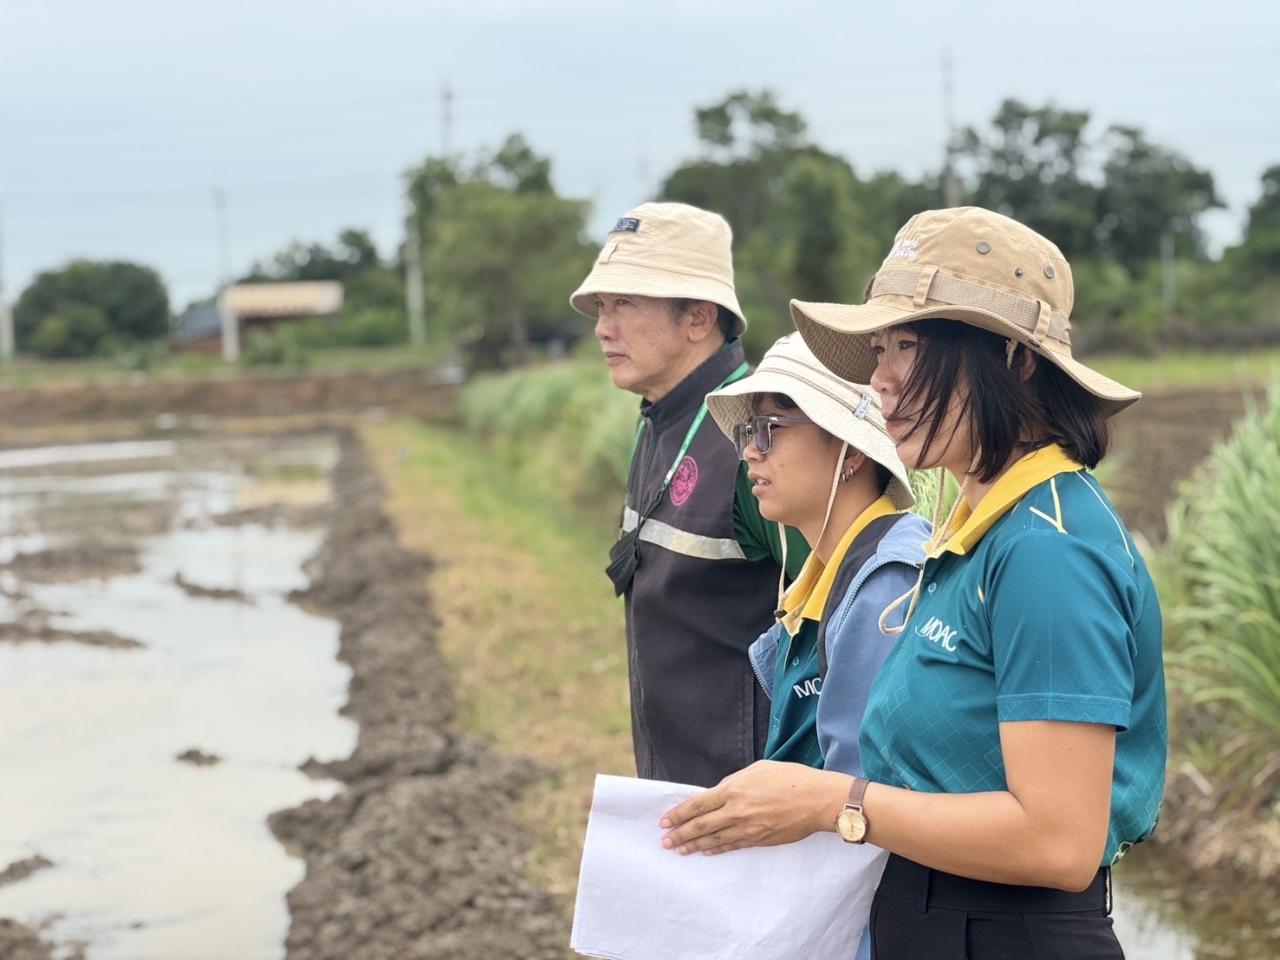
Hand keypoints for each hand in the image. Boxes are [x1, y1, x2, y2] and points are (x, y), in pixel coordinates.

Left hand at [659, 760, 850, 855]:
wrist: (816, 799)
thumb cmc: (789, 778)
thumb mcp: (757, 770)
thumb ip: (734, 783)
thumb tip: (720, 793)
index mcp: (733, 789)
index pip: (698, 805)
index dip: (679, 814)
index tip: (665, 821)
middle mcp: (736, 811)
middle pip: (701, 825)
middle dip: (680, 834)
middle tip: (665, 841)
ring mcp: (748, 828)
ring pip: (714, 839)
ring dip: (694, 845)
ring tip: (680, 850)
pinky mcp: (759, 840)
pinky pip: (733, 846)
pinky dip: (717, 849)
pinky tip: (706, 851)